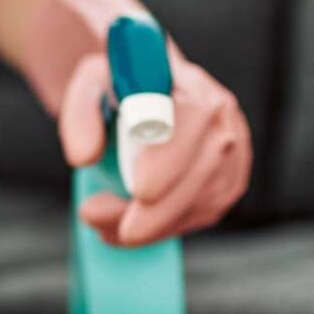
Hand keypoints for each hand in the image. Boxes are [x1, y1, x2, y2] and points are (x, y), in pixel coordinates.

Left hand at [57, 50, 250, 245]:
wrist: (147, 95)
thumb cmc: (120, 89)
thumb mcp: (91, 85)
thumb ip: (81, 113)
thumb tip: (84, 158)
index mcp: (193, 84)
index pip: (194, 117)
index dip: (171, 157)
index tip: (141, 191)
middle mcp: (222, 119)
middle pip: (204, 170)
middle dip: (156, 211)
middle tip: (98, 220)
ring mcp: (233, 154)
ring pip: (203, 201)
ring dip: (151, 225)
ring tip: (99, 221)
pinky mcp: (228, 184)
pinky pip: (201, 214)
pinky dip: (161, 228)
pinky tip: (122, 228)